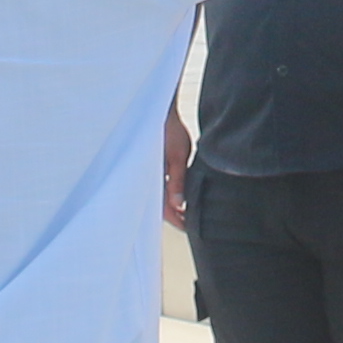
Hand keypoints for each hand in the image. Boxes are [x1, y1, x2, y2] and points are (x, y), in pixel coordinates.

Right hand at [161, 113, 193, 227]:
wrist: (161, 113)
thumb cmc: (169, 132)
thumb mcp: (177, 156)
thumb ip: (178, 181)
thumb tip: (180, 206)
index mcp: (153, 180)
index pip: (165, 210)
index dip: (178, 221)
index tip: (191, 229)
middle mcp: (150, 180)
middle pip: (162, 207)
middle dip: (176, 218)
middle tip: (191, 226)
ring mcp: (152, 175)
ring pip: (161, 199)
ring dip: (173, 208)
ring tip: (188, 215)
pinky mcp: (155, 169)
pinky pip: (162, 188)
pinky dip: (171, 195)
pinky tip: (181, 197)